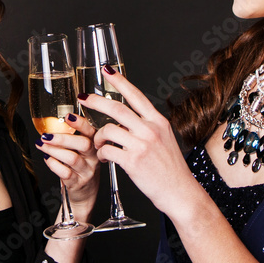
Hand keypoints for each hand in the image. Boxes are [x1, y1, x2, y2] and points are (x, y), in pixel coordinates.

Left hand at [36, 113, 100, 216]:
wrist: (85, 194)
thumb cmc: (80, 169)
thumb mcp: (81, 152)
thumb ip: (71, 139)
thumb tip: (51, 126)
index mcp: (95, 146)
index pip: (92, 131)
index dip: (81, 123)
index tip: (68, 116)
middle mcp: (93, 158)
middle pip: (84, 144)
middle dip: (63, 138)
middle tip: (46, 135)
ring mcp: (87, 171)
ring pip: (72, 158)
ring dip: (54, 150)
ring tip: (42, 145)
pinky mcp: (78, 183)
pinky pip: (65, 173)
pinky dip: (53, 164)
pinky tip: (47, 159)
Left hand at [78, 67, 199, 220]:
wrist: (179, 191)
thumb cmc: (170, 168)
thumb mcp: (164, 139)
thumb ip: (147, 126)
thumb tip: (126, 118)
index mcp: (158, 122)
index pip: (136, 95)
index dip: (119, 81)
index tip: (107, 71)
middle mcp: (150, 130)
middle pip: (117, 108)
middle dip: (96, 101)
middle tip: (84, 99)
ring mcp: (141, 145)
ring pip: (108, 130)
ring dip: (98, 136)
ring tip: (99, 143)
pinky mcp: (132, 161)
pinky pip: (107, 150)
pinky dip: (101, 153)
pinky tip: (105, 158)